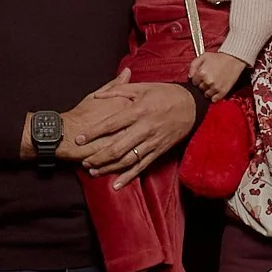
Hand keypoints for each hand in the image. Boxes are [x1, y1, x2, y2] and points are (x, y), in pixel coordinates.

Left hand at [65, 74, 195, 186]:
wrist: (192, 106)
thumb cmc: (166, 93)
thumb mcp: (143, 87)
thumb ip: (119, 90)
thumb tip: (99, 95)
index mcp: (138, 111)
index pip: (111, 124)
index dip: (93, 133)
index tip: (79, 139)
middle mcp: (144, 129)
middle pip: (117, 147)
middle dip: (98, 156)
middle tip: (83, 161)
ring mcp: (152, 142)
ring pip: (127, 160)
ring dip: (109, 168)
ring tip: (94, 172)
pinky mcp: (159, 151)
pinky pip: (142, 166)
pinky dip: (129, 177)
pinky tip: (117, 184)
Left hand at [188, 51, 245, 101]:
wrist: (233, 59)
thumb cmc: (218, 58)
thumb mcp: (203, 57)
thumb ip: (193, 66)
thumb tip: (189, 77)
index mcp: (201, 73)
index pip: (194, 82)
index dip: (197, 79)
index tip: (202, 77)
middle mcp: (207, 82)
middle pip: (200, 89)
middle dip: (203, 84)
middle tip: (209, 78)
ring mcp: (215, 88)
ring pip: (206, 95)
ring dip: (208, 91)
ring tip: (213, 83)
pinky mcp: (222, 92)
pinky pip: (214, 99)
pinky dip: (214, 96)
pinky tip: (216, 89)